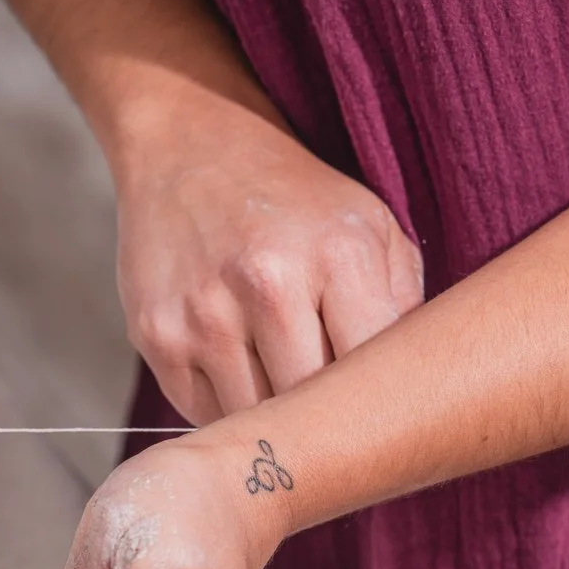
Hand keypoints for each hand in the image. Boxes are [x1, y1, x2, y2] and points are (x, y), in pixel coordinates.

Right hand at [111, 89, 423, 422]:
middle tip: (332, 416)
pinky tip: (238, 372)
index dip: (378, 406)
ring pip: (255, 420)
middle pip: (311, 409)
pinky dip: (225, 408)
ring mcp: (204, 314)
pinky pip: (202, 413)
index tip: (379, 414)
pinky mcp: (156, 335)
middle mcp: (268, 284)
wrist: (191, 147)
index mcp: (339, 255)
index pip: (372, 377)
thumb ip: (404, 305)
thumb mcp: (370, 226)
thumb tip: (412, 391)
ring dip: (271, 418)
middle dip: (324, 419)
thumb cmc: (294, 198)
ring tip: (283, 387)